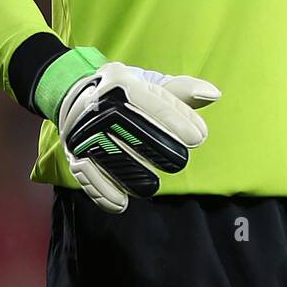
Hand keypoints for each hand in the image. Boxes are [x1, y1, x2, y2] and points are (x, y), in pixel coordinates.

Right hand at [58, 60, 220, 212]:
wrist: (77, 96)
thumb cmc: (127, 94)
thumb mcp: (152, 86)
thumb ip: (182, 91)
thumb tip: (212, 94)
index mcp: (120, 83)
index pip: (150, 100)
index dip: (175, 118)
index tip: (198, 136)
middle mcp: (97, 105)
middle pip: (127, 126)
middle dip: (155, 146)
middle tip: (179, 162)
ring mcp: (83, 130)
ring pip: (106, 153)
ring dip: (129, 173)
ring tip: (151, 186)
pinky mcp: (74, 151)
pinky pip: (86, 173)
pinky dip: (102, 191)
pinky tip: (120, 203)